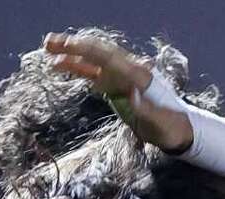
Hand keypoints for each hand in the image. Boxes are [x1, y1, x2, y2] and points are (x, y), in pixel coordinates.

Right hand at [43, 31, 193, 152]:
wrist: (176, 130)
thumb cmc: (169, 127)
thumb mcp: (159, 123)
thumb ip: (147, 111)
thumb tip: (133, 98)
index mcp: (138, 76)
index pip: (109, 58)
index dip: (88, 51)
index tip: (67, 46)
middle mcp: (128, 70)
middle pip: (98, 52)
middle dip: (74, 46)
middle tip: (49, 43)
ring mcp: (120, 77)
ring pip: (93, 60)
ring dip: (71, 54)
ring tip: (48, 49)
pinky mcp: (115, 86)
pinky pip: (93, 72)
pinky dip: (77, 68)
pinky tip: (60, 65)